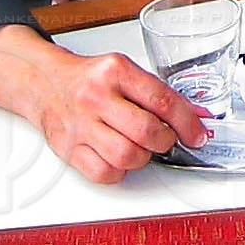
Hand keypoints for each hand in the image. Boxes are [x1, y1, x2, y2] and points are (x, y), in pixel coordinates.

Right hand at [0, 24, 207, 182]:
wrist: (44, 82)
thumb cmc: (90, 78)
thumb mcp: (125, 71)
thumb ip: (158, 93)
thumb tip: (198, 116)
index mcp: (116, 71)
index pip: (162, 100)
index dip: (188, 122)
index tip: (200, 134)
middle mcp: (96, 97)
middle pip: (146, 132)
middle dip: (165, 141)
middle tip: (165, 138)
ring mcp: (80, 125)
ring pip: (127, 156)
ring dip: (143, 157)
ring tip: (140, 145)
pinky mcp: (68, 149)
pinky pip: (105, 173)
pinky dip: (120, 171)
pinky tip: (119, 157)